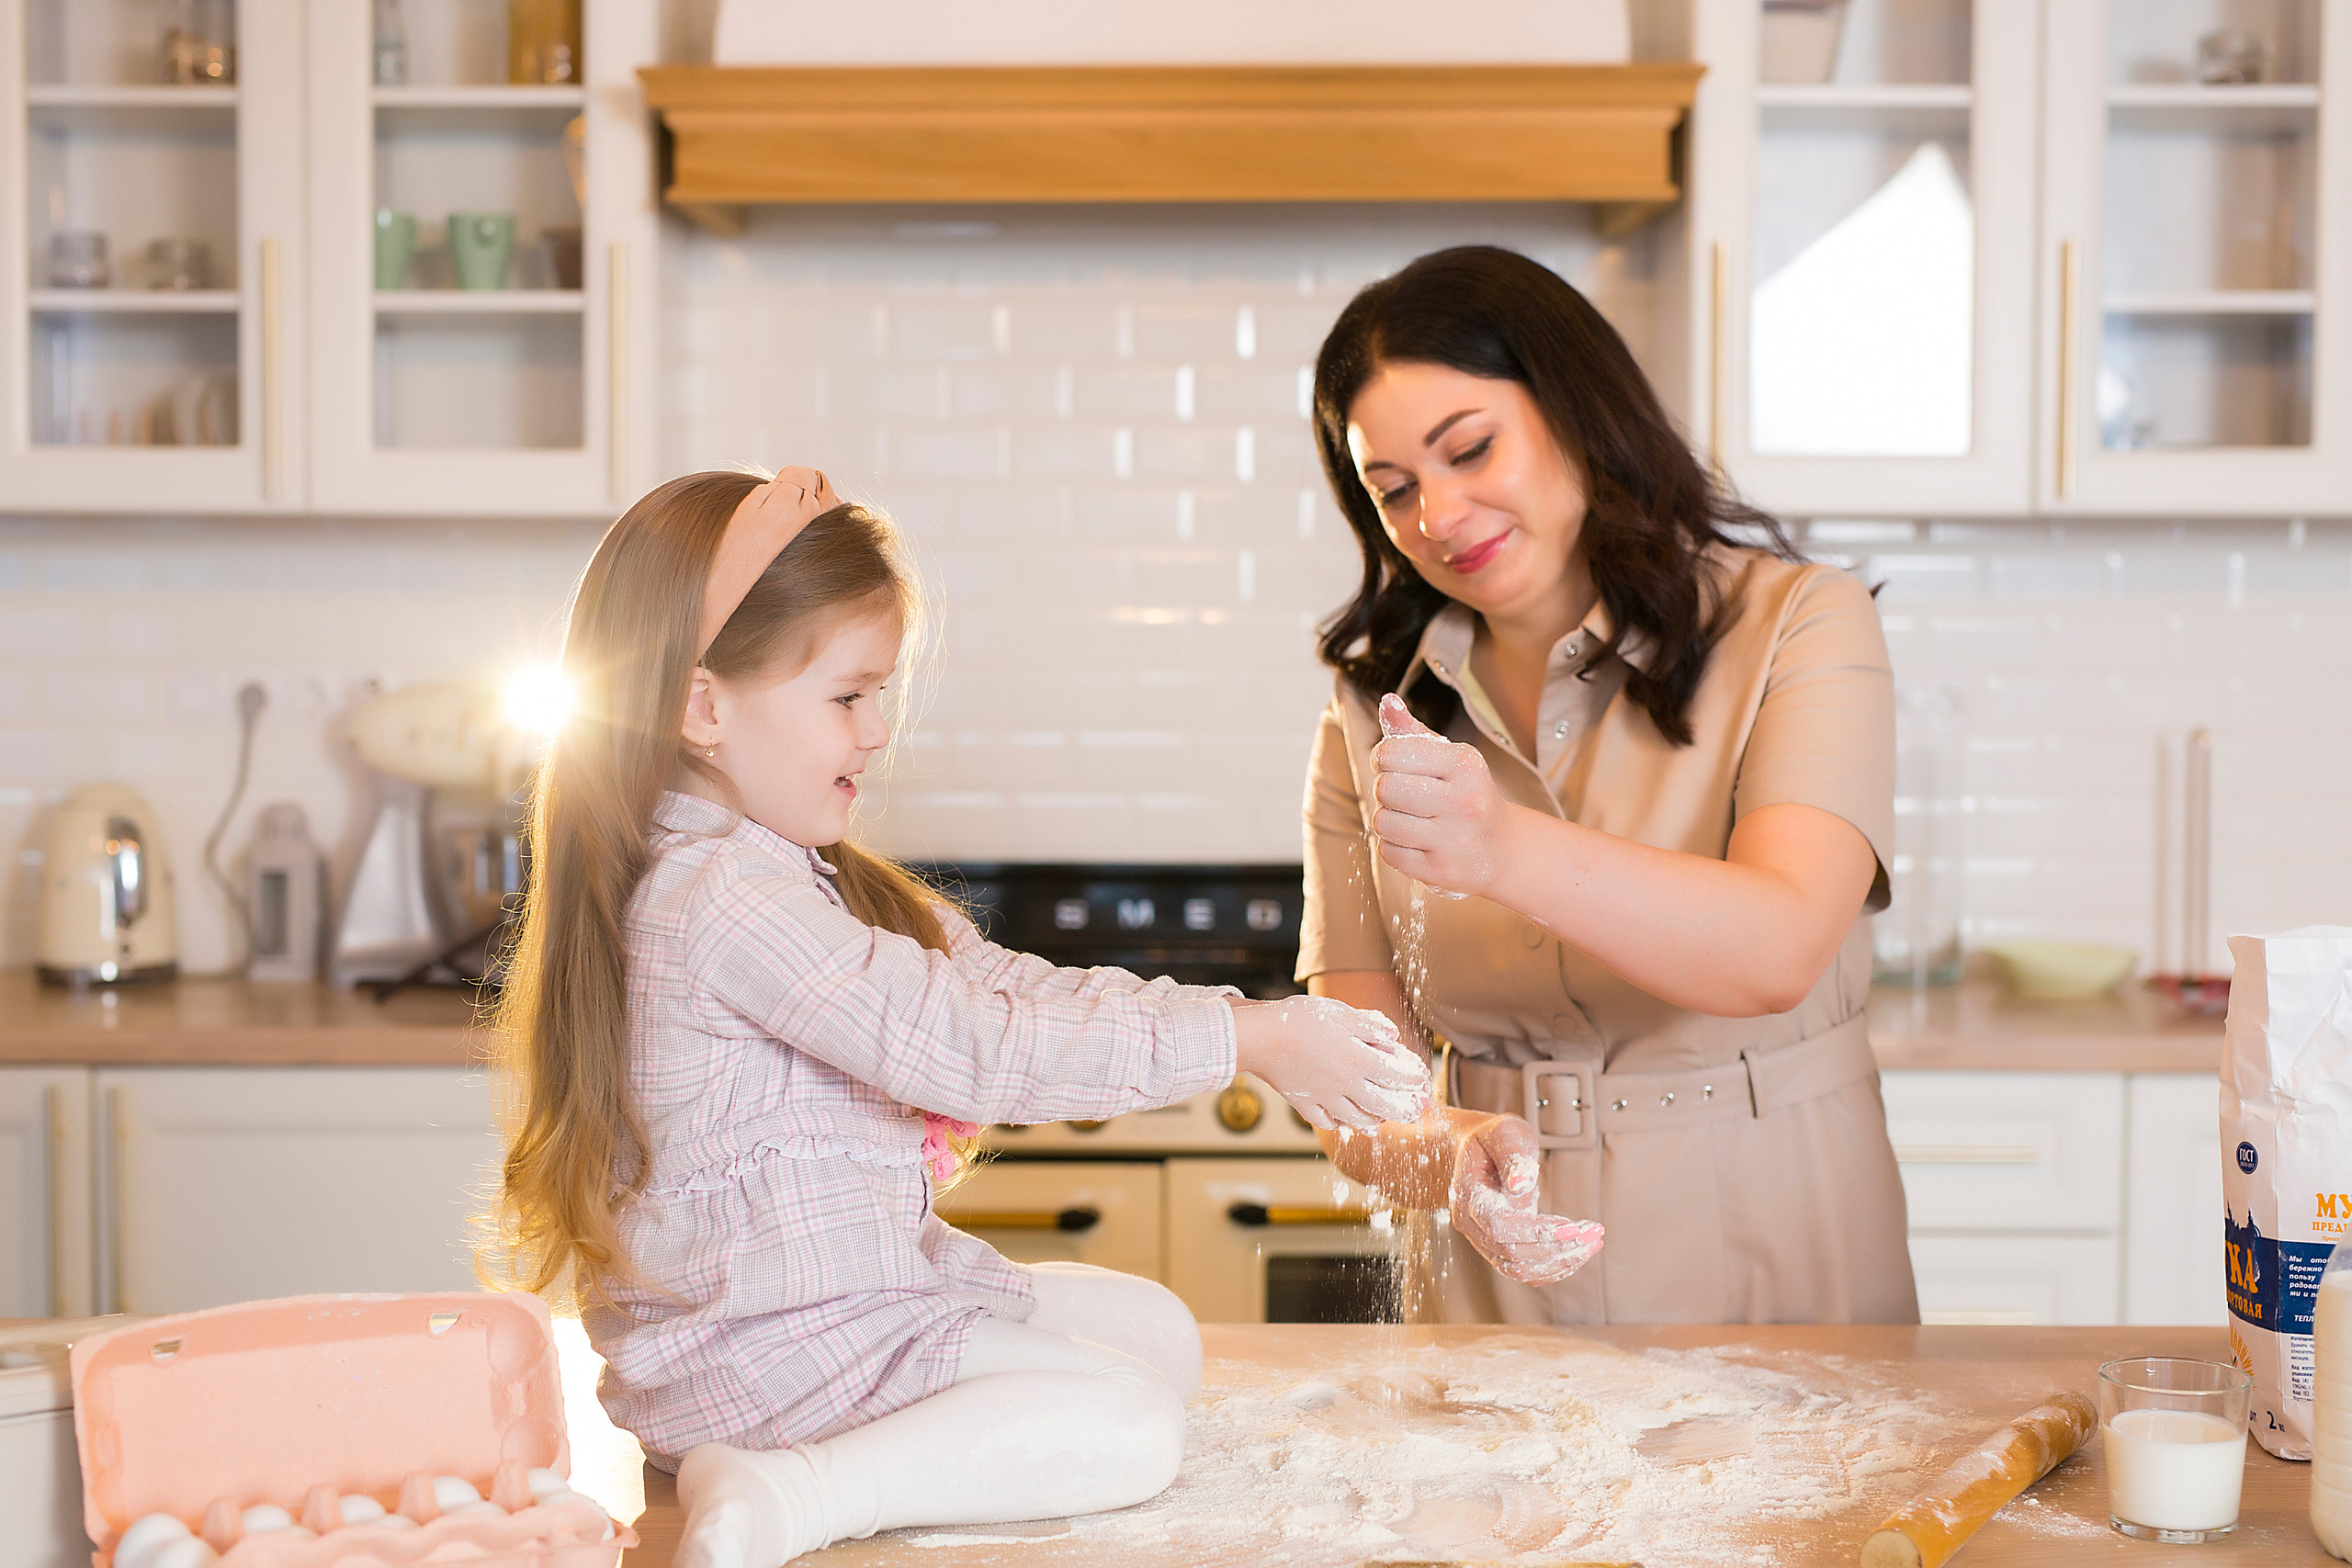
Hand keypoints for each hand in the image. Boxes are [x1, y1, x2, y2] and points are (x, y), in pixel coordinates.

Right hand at [1231, 996, 1431, 1133]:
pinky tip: (1342, 1122)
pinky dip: (1338, 1124)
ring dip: (1374, 1121)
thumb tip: (1394, 1035)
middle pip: (1381, 1104)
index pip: (1393, 1073)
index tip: (1423, 1077)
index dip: (1412, 1076)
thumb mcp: (1338, 1012)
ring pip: (1355, 1118)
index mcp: (1356, 1060)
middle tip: (1416, 1110)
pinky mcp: (1303, 1103)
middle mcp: (1343, 1084)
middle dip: (1403, 1108)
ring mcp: (1323, 1097)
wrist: (1259, 1037)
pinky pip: (1325, 1121)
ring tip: (1382, 1122)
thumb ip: (1368, 1025)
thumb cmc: (1297, 1019)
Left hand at [1371, 694, 1514, 897]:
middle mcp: (1463, 802)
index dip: (1382, 758)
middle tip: (1405, 795)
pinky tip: (1416, 842)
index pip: (1392, 753)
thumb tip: (1388, 702)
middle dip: (1386, 791)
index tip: (1392, 764)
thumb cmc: (1467, 796)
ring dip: (1389, 820)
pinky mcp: (1440, 871)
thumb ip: (1414, 732)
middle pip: (1385, 788)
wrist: (1501, 849)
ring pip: (1383, 822)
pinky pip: (1388, 852)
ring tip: (1412, 819)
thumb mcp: (1449, 758)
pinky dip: (1394, 846)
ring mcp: (1453, 840)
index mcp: (1465, 765)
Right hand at [1446, 1111, 1602, 1286]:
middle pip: (1512, 1253)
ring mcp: (1482, 1240)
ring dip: (1560, 1260)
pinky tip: (1579, 1252)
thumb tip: (1521, 1182)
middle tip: (1594, 1231)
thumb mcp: (1505, 1132)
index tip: (1573, 1226)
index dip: (1536, 1231)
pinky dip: (1554, 1267)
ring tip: (1593, 1242)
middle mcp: (1471, 1225)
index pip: (1499, 1225)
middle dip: (1557, 1246)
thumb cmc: (1494, 1138)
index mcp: (1468, 1195)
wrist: (1479, 1150)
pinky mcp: (1499, 1249)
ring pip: (1519, 1269)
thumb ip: (1513, 1154)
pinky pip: (1525, 1271)